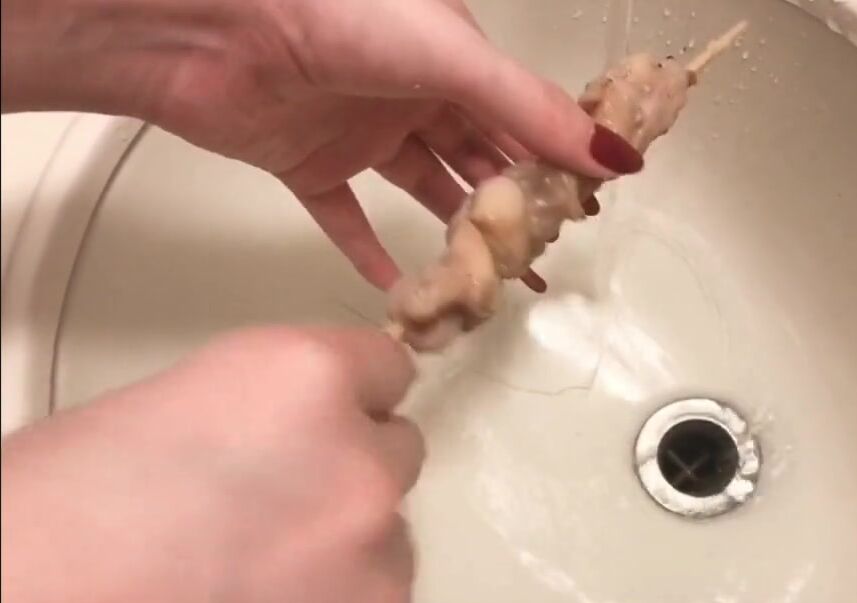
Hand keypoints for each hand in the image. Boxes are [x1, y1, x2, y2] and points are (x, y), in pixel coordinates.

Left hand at [1, 0, 642, 288]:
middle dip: (507, 211)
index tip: (582, 216)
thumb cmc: (332, 16)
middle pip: (474, 163)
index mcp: (449, 59)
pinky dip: (368, 252)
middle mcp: (409, 94)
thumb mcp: (449, 56)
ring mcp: (358, 131)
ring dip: (450, 237)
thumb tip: (616, 157)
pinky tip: (397, 289)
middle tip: (537, 262)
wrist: (207, 26)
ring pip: (420, 193)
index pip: (516, 122)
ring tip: (482, 285)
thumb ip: (527, 109)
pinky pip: (345, 216)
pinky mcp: (306, 164)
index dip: (552, 167)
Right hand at [1, 327, 423, 602]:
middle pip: (389, 462)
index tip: (330, 418)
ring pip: (383, 557)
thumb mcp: (144, 423)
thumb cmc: (36, 544)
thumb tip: (278, 443)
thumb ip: (247, 417)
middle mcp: (360, 476)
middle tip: (264, 519)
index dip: (345, 397)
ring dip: (335, 570)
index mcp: (301, 384)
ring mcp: (377, 585)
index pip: (381, 368)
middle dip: (339, 482)